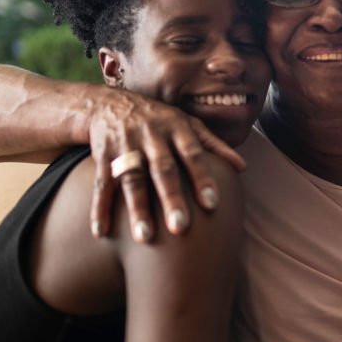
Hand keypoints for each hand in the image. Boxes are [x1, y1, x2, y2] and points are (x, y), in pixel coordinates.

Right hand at [86, 87, 244, 242]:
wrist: (110, 103)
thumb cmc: (159, 119)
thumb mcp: (187, 124)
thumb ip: (213, 145)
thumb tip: (242, 167)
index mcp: (176, 128)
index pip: (192, 154)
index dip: (202, 177)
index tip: (212, 204)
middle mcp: (151, 135)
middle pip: (162, 169)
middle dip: (171, 198)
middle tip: (181, 228)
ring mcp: (125, 145)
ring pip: (131, 179)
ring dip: (137, 208)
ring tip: (144, 238)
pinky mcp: (101, 155)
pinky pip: (101, 183)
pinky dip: (99, 208)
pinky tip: (102, 232)